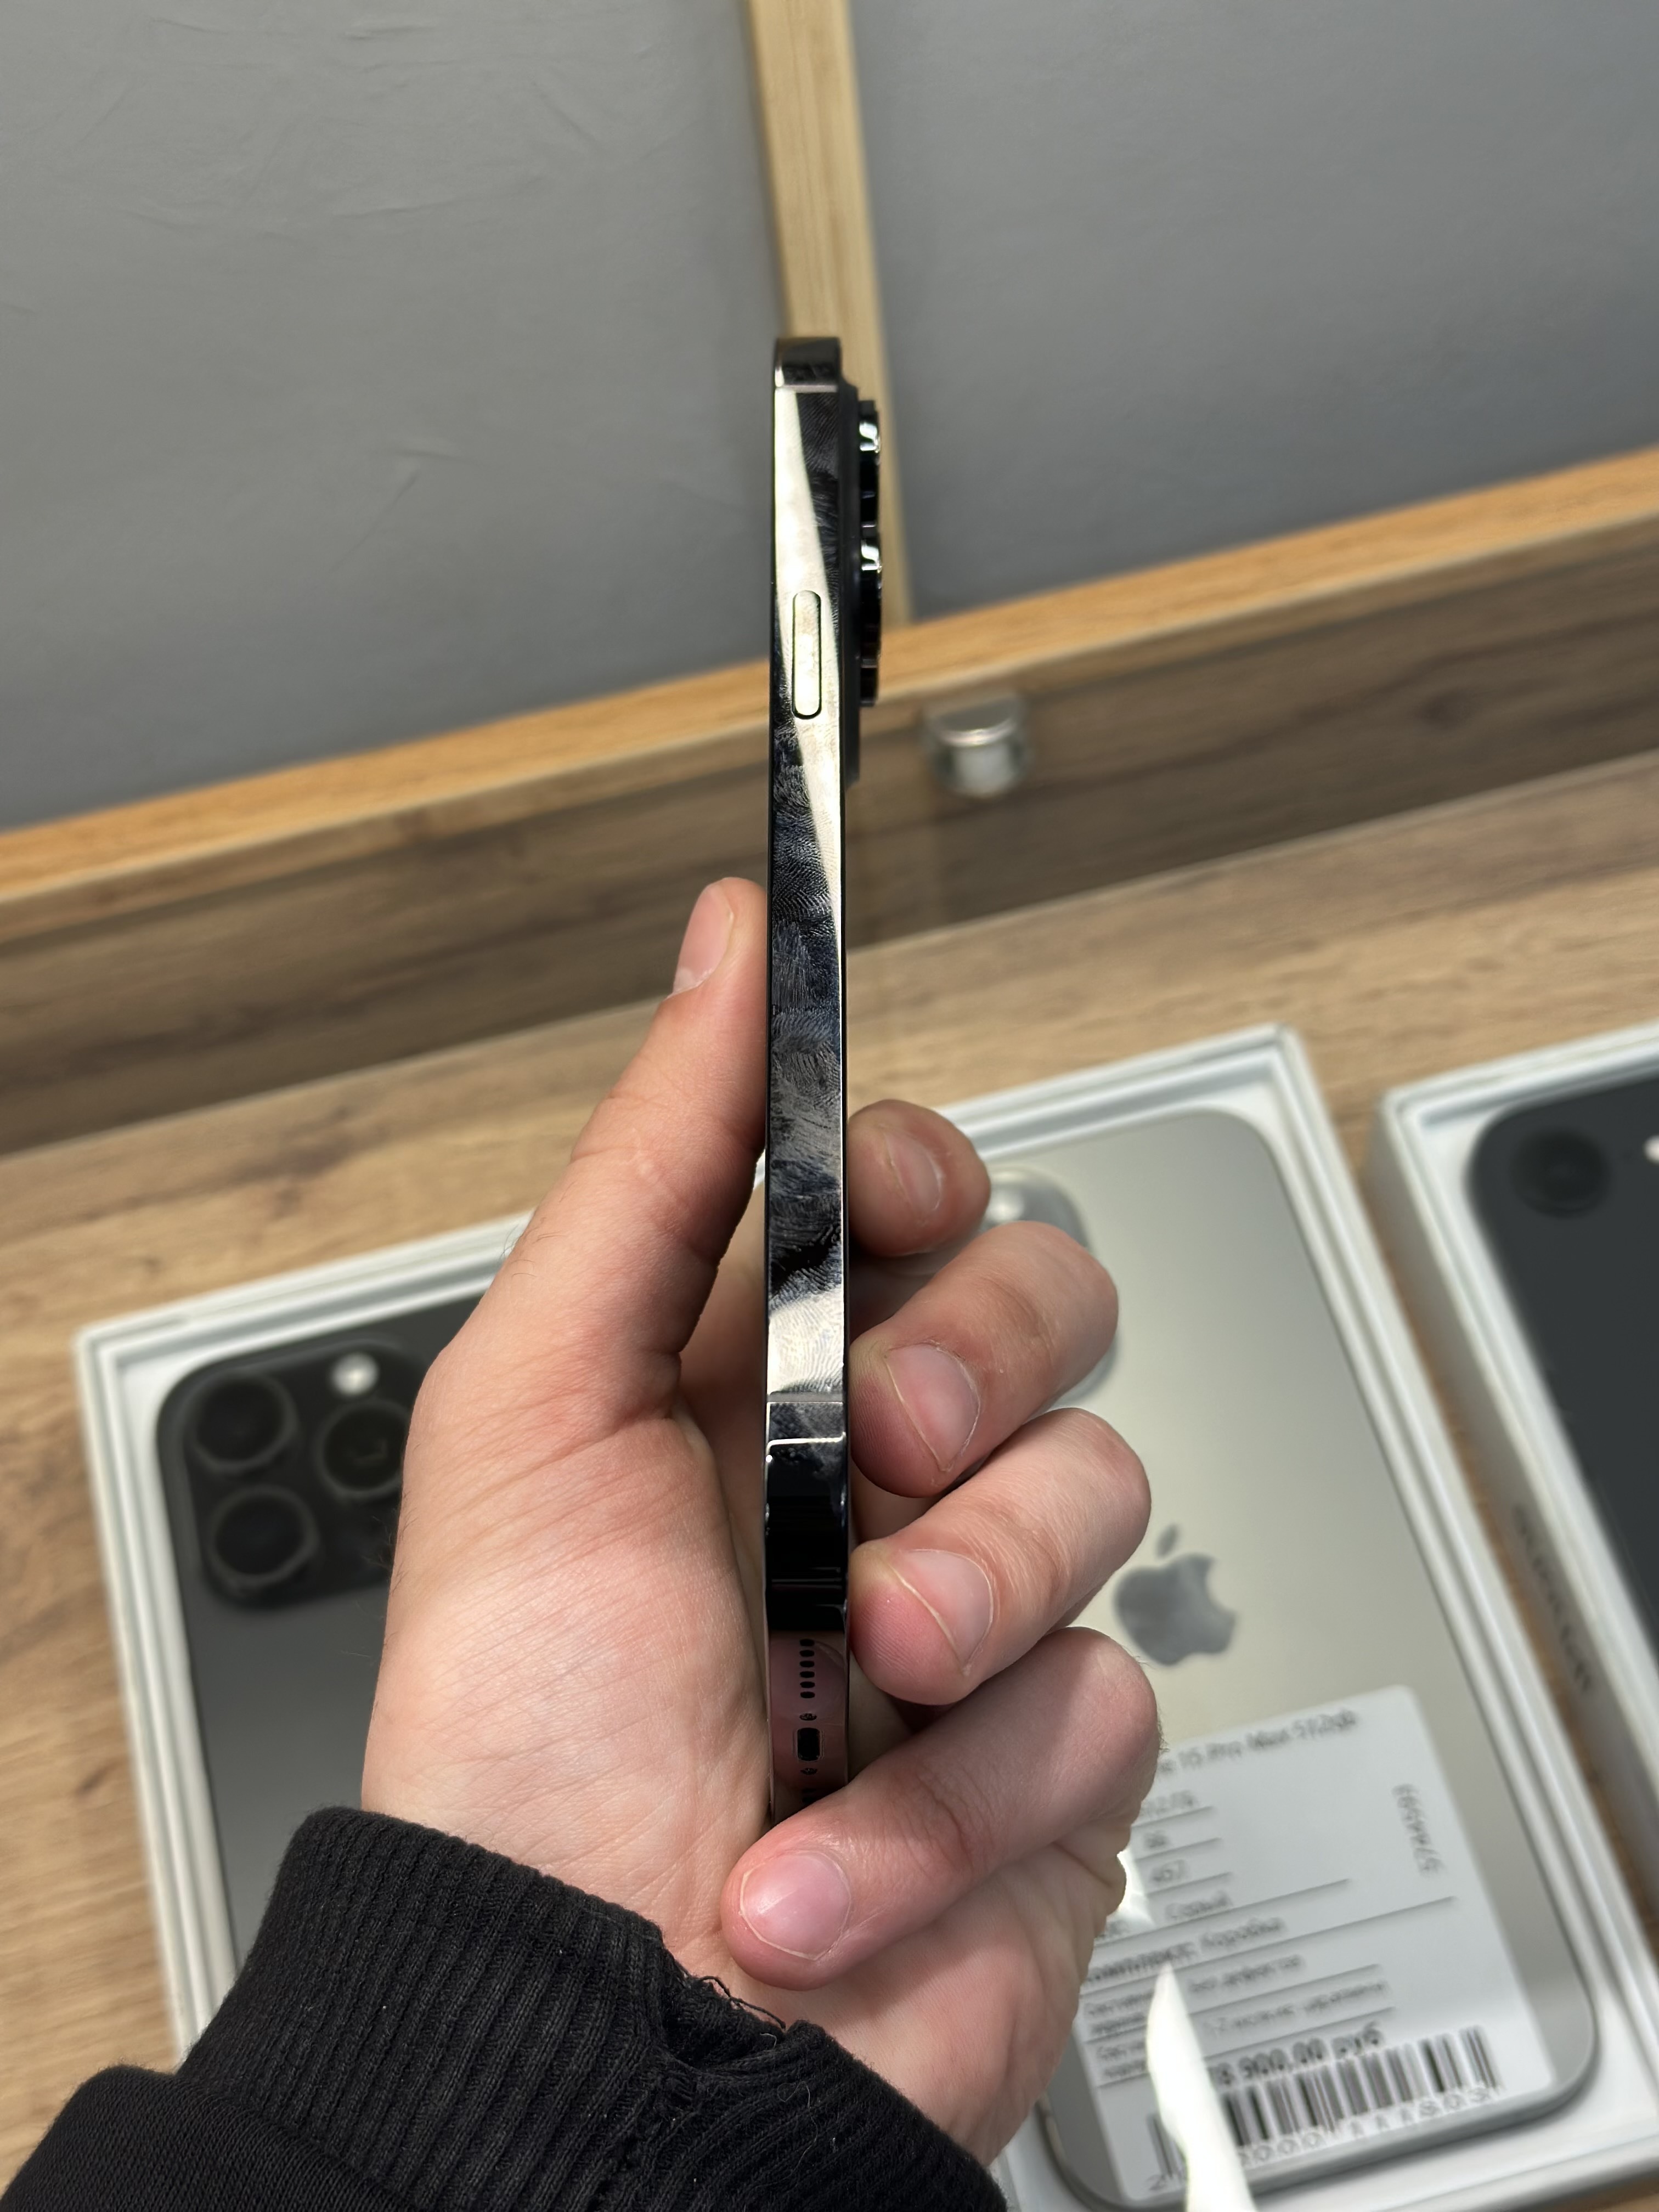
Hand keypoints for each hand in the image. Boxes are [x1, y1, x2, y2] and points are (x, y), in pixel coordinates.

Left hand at [362, 878, 1156, 2159]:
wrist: (578, 2034)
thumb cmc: (516, 1737)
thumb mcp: (533, 1406)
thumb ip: (651, 1169)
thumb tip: (723, 950)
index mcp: (750, 1375)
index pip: (909, 1194)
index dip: (923, 1171)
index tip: (890, 1197)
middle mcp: (875, 1478)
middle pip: (1046, 1302)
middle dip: (979, 1357)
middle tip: (888, 1443)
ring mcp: (975, 1615)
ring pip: (1100, 1487)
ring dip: (967, 1592)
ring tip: (848, 1681)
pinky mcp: (1053, 1761)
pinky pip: (1106, 1699)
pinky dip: (956, 1794)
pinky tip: (833, 1857)